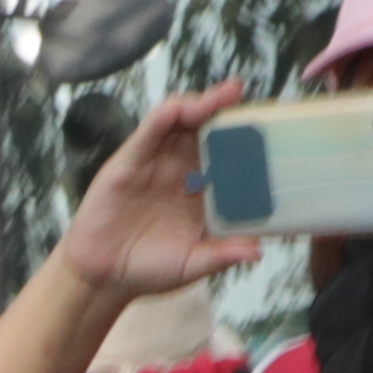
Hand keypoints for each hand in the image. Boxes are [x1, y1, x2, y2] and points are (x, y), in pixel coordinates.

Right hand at [53, 81, 267, 303]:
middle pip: (208, 130)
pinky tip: (183, 107)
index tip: (269, 130)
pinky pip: (151, 131)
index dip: (246, 140)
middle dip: (227, 109)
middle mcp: (182, 171)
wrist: (103, 277)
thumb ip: (222, 255)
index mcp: (203, 192)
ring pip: (182, 121)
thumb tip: (257, 251)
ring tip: (224, 95)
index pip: (229, 157)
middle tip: (243, 95)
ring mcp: (157, 162)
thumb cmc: (149, 270)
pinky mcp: (131, 160)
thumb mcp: (194, 264)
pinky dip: (168, 115)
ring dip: (203, 103)